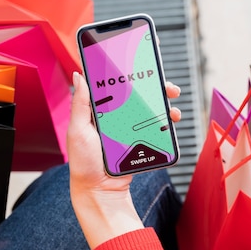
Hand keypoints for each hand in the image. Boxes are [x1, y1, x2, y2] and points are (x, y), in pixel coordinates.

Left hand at [68, 72, 180, 248]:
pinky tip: (171, 119)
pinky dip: (166, 122)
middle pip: (138, 94)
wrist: (101, 191)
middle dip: (154, 85)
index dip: (127, 70)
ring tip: (172, 102)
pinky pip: (155, 128)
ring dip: (164, 102)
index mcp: (99, 110)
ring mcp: (130, 128)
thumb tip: (79, 74)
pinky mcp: (141, 141)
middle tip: (166, 83)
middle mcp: (116, 116)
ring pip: (150, 109)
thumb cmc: (84, 162)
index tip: (139, 58)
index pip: (114, 84)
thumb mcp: (78, 130)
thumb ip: (80, 104)